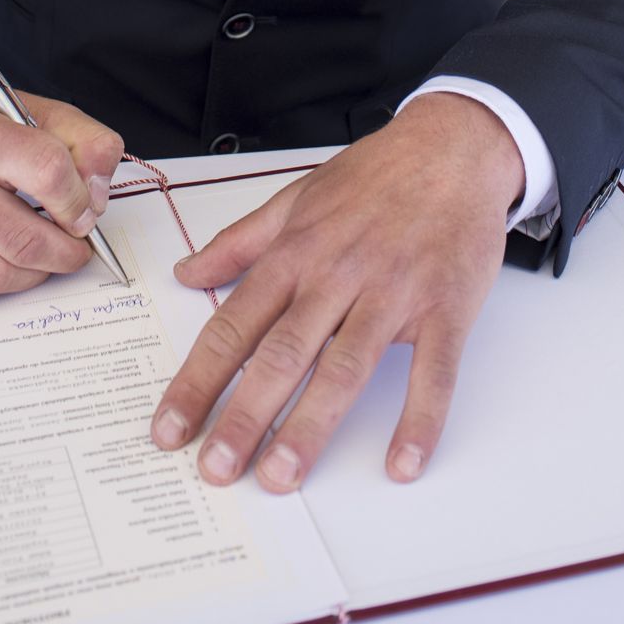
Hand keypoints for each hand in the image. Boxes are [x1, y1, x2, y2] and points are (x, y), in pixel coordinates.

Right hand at [0, 80, 124, 322]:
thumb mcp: (45, 113)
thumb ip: (88, 144)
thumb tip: (97, 199)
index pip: (49, 173)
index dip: (81, 200)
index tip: (85, 211)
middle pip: (25, 239)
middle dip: (66, 252)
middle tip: (75, 247)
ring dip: (31, 276)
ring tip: (39, 256)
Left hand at [149, 92, 525, 491]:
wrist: (453, 148)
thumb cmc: (375, 177)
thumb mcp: (297, 198)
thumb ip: (240, 242)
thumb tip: (186, 273)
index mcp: (297, 253)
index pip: (235, 324)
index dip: (199, 379)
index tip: (170, 428)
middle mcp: (338, 275)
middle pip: (282, 353)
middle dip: (244, 415)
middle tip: (215, 469)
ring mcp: (394, 293)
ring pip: (346, 367)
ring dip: (312, 426)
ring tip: (281, 475)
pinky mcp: (446, 308)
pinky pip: (433, 371)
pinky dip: (419, 418)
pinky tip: (402, 462)